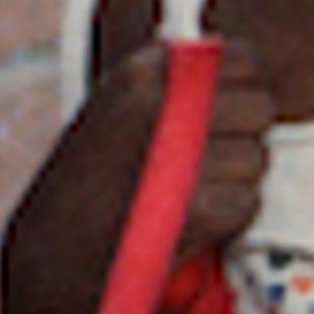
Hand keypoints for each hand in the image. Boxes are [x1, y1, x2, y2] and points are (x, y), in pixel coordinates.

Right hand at [70, 25, 275, 269]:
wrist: (54, 255)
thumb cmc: (91, 184)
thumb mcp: (120, 108)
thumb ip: (176, 85)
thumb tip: (247, 74)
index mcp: (142, 71)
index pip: (242, 58)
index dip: (245, 91)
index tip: (228, 117)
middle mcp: (159, 101)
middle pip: (259, 106)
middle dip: (247, 137)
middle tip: (215, 163)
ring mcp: (175, 152)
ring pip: (257, 156)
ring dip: (237, 182)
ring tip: (194, 195)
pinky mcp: (191, 204)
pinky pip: (246, 201)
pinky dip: (229, 219)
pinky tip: (193, 222)